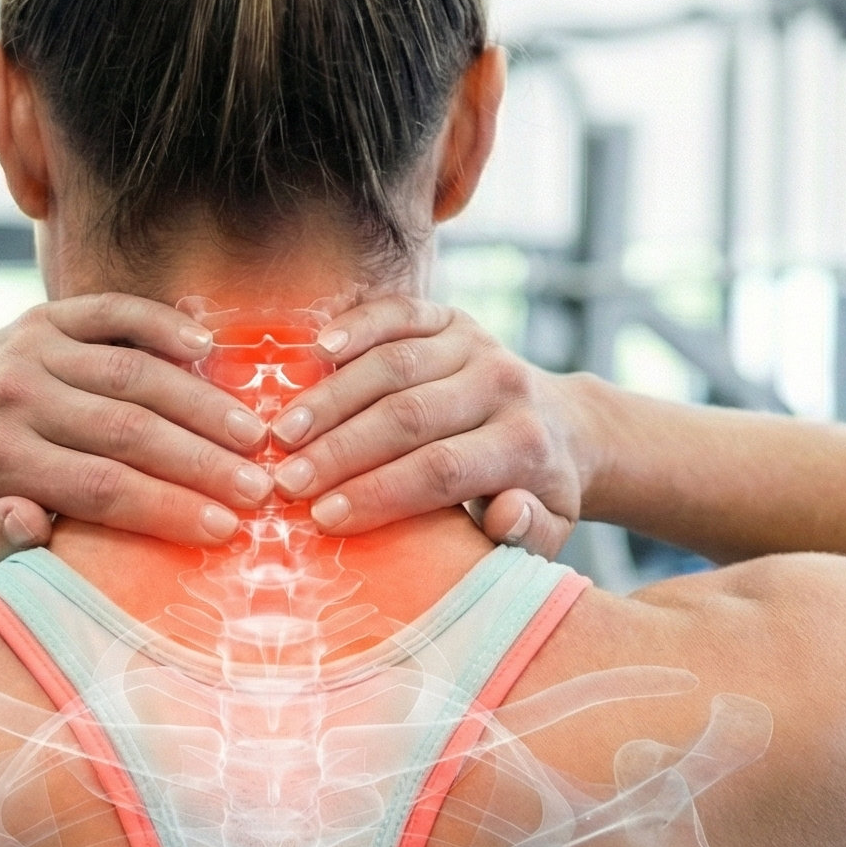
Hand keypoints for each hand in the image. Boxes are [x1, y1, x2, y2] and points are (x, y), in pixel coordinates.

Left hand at [0, 294, 274, 570]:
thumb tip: (34, 523)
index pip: (100, 488)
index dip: (168, 508)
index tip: (224, 529)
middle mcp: (16, 398)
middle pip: (127, 430)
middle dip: (202, 461)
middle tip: (261, 486)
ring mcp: (31, 349)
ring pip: (131, 372)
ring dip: (200, 402)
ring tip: (255, 434)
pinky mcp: (44, 316)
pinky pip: (111, 310)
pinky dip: (162, 324)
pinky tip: (212, 350)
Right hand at [265, 299, 584, 557]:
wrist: (564, 425)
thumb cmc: (535, 492)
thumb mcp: (548, 530)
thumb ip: (528, 532)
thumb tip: (505, 513)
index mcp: (524, 445)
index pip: (442, 470)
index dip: (379, 492)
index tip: (325, 518)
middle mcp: (504, 386)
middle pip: (409, 416)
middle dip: (341, 451)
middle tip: (286, 481)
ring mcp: (476, 345)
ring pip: (394, 366)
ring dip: (331, 400)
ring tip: (282, 434)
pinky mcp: (452, 318)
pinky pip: (400, 313)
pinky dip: (356, 326)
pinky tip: (312, 350)